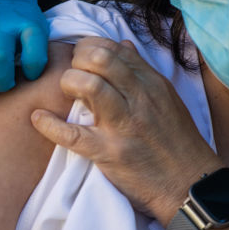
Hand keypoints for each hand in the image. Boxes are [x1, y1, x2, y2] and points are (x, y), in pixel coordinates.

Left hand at [30, 37, 220, 220]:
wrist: (189, 185)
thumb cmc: (178, 143)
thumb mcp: (167, 99)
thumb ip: (142, 71)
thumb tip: (123, 44)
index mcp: (152, 84)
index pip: (115, 49)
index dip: (90, 46)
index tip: (81, 57)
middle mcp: (139, 99)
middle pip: (101, 59)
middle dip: (78, 59)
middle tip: (72, 72)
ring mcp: (123, 126)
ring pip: (89, 86)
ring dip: (69, 82)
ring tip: (66, 91)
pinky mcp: (109, 153)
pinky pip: (72, 135)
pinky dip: (49, 125)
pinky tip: (38, 118)